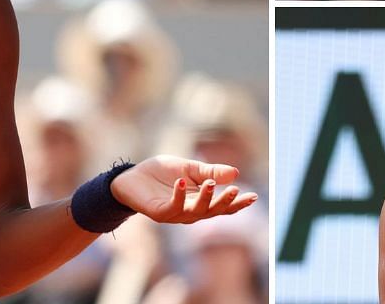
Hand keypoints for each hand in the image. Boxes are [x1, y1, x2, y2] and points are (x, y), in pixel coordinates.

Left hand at [110, 155, 257, 223]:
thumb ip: (211, 172)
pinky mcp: (158, 212)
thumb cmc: (161, 174)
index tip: (253, 196)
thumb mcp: (190, 168)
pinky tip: (182, 182)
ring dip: (205, 198)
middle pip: (212, 212)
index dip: (237, 204)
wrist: (131, 176)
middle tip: (235, 190)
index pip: (222, 207)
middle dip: (224, 202)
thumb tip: (236, 173)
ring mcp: (174, 214)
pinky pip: (172, 207)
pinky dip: (179, 196)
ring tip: (210, 183)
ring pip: (195, 212)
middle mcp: (190, 212)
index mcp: (200, 202)